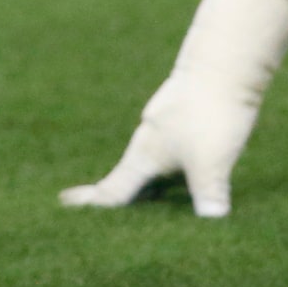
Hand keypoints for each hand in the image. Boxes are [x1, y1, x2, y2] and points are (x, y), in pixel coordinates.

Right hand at [59, 71, 263, 217]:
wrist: (222, 64)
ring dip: (149, 182)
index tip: (65, 201)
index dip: (92, 201)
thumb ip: (209, 195)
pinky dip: (172, 166)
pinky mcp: (185, 114)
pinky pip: (171, 148)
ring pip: (152, 161)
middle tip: (103, 207)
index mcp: (145, 156)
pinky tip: (186, 168)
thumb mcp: (212, 163)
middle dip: (119, 194)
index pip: (114, 188)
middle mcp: (150, 141)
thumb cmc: (210, 115)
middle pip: (130, 175)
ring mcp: (166, 125)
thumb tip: (212, 222)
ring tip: (150, 199)